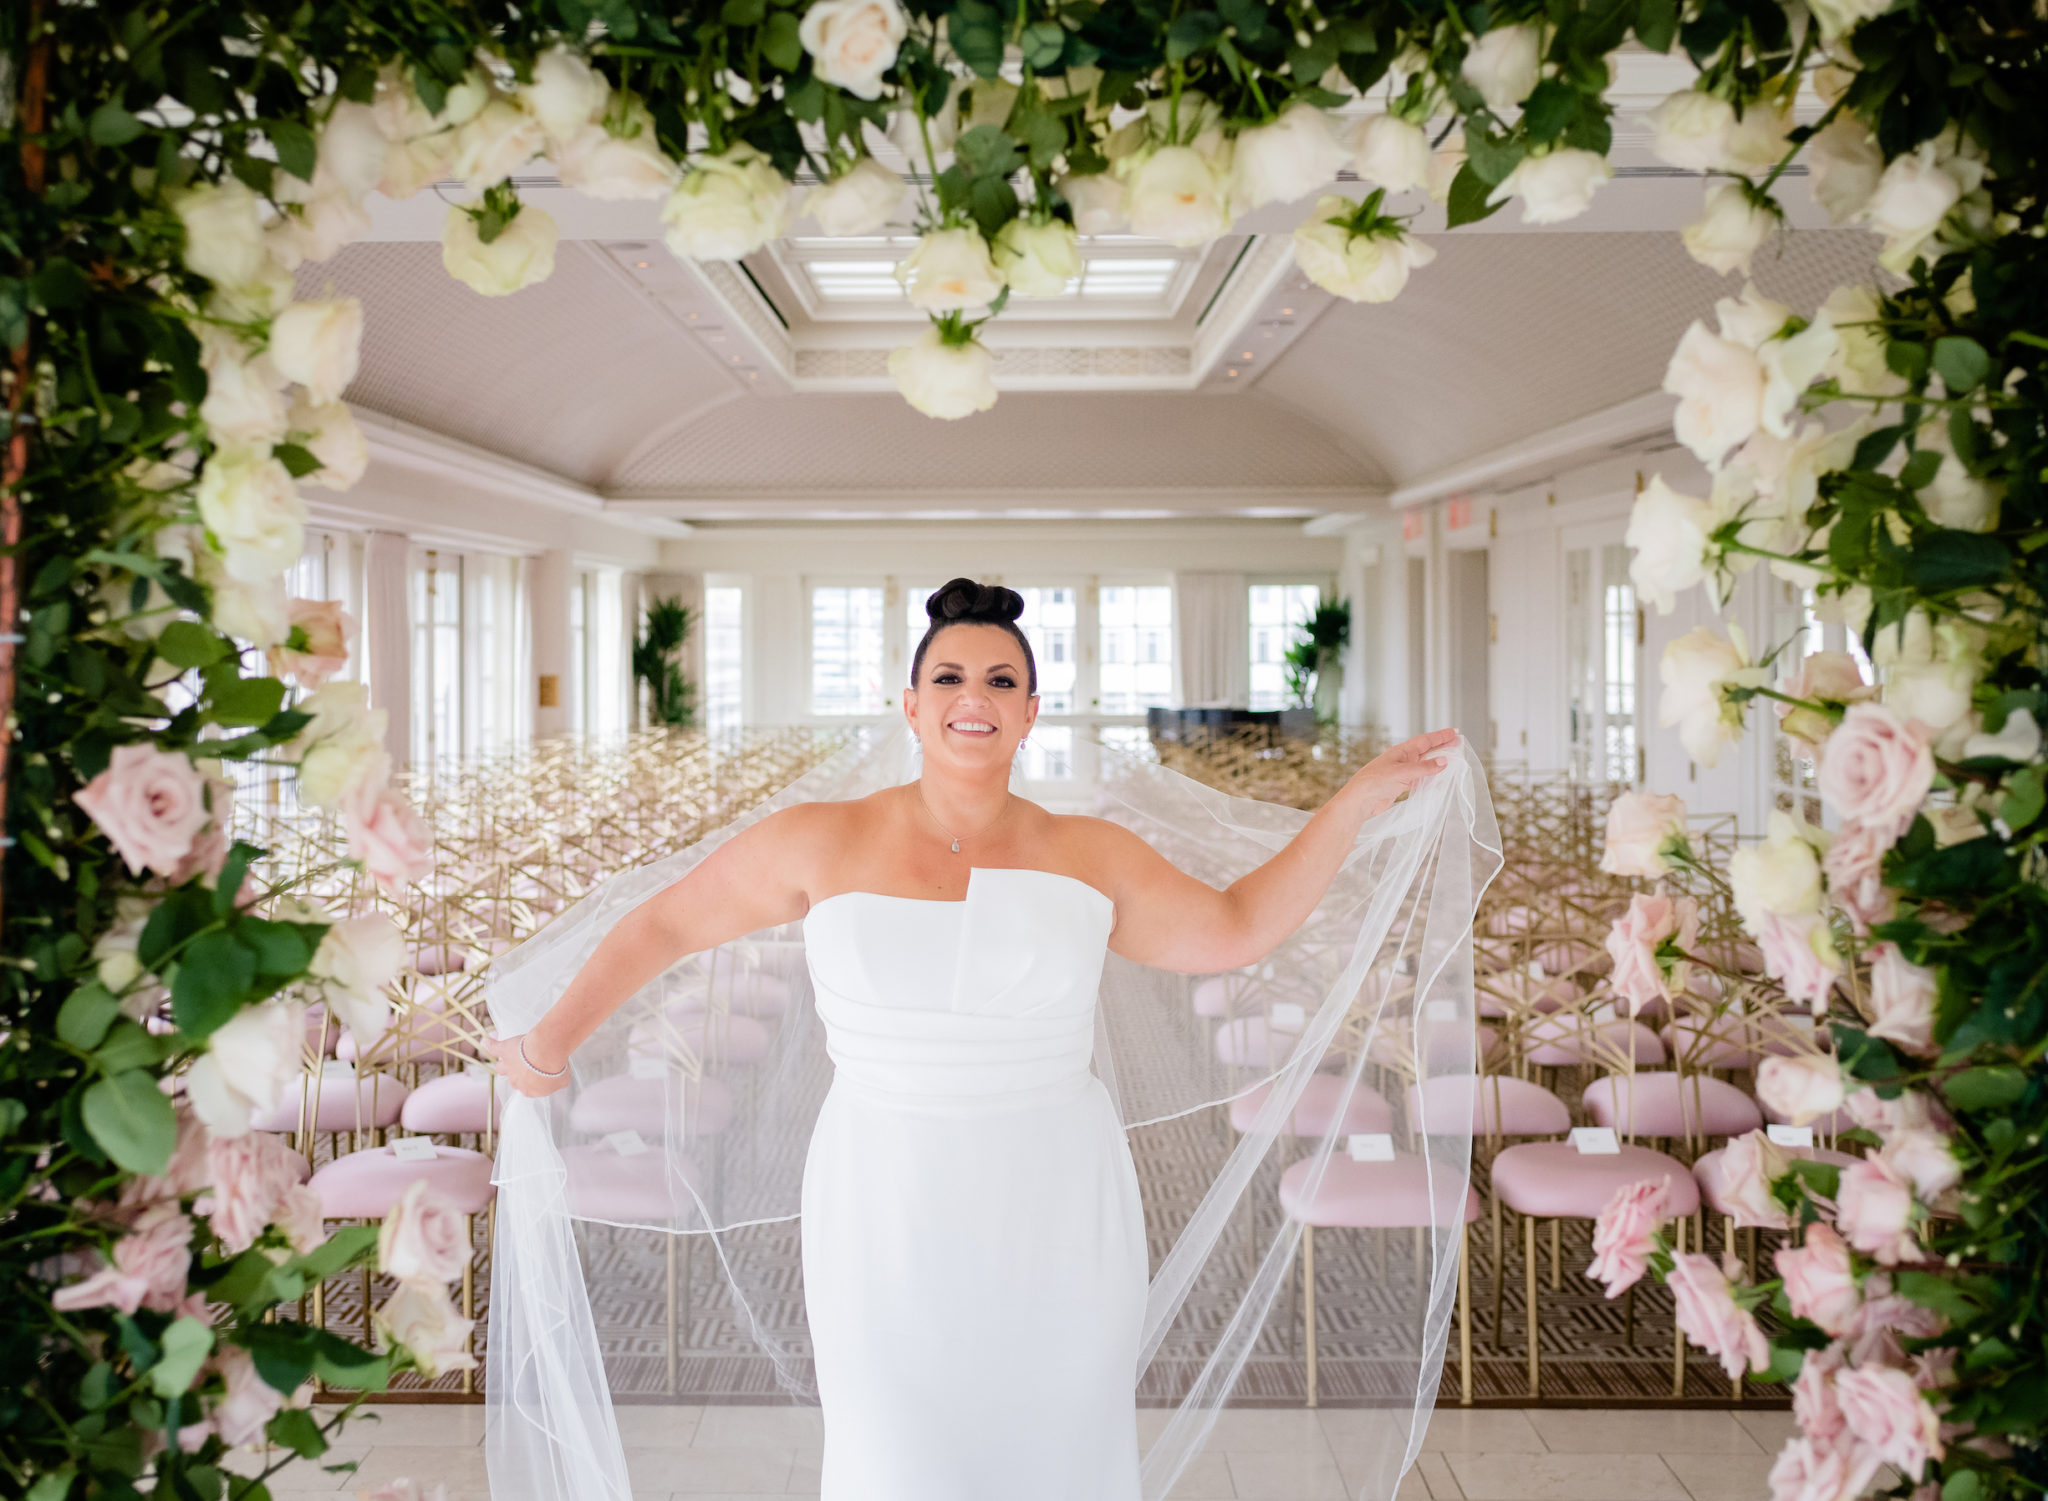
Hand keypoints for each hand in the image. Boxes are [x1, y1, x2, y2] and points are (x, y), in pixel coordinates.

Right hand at [486, 1033, 572, 1099]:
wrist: (546, 1053)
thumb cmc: (555, 1068)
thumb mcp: (563, 1080)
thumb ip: (559, 1082)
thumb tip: (559, 1080)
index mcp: (530, 1090)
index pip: (529, 1088)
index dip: (534, 1080)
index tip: (540, 1072)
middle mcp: (516, 1081)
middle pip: (515, 1079)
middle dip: (521, 1073)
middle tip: (529, 1063)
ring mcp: (508, 1066)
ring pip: (501, 1068)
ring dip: (505, 1064)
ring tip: (507, 1058)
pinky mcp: (504, 1051)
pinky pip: (493, 1048)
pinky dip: (489, 1044)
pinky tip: (486, 1041)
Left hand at [1347, 728, 1461, 813]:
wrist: (1359, 801)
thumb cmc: (1375, 782)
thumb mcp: (1402, 772)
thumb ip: (1424, 768)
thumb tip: (1444, 761)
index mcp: (1401, 751)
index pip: (1425, 741)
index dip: (1440, 736)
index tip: (1454, 732)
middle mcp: (1402, 760)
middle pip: (1426, 751)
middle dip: (1442, 747)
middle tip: (1458, 744)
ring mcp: (1401, 773)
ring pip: (1424, 765)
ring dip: (1437, 763)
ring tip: (1452, 761)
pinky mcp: (1400, 785)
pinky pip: (1419, 779)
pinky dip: (1430, 778)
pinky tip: (1438, 780)